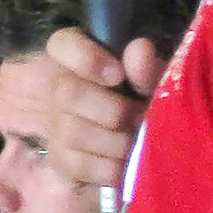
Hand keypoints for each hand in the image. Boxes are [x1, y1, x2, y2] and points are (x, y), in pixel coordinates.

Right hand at [38, 28, 166, 190]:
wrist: (143, 137)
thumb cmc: (148, 98)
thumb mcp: (155, 79)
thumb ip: (147, 65)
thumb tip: (140, 49)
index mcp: (79, 56)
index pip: (63, 45)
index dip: (86, 59)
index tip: (118, 75)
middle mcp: (60, 86)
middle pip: (68, 94)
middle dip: (112, 111)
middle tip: (141, 118)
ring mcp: (57, 124)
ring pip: (72, 131)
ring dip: (114, 142)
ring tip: (138, 142)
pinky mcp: (61, 158)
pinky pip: (76, 165)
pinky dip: (107, 168)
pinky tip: (126, 164)